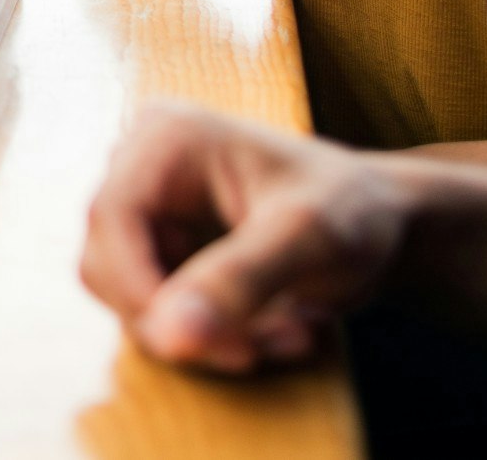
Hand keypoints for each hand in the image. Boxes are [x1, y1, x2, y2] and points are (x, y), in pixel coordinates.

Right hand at [80, 102, 406, 372]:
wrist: (379, 219)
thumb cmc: (352, 210)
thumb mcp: (307, 240)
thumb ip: (239, 280)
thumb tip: (167, 337)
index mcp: (166, 136)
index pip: (111, 219)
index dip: (140, 291)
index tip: (203, 345)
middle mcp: (141, 165)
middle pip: (107, 264)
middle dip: (181, 320)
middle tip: (257, 349)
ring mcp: (146, 207)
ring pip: (127, 296)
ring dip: (199, 334)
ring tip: (280, 336)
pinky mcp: (158, 245)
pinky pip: (153, 308)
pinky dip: (206, 334)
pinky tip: (266, 331)